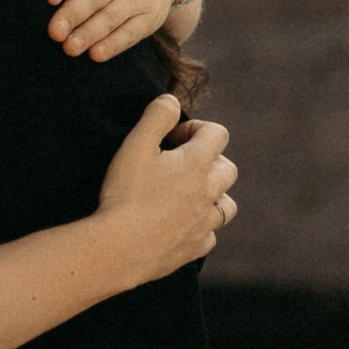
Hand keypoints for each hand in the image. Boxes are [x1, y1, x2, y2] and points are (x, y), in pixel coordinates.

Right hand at [95, 97, 236, 281]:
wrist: (120, 247)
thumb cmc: (125, 193)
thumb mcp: (135, 144)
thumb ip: (157, 115)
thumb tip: (171, 100)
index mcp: (196, 164)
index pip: (218, 133)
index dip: (196, 128)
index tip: (172, 139)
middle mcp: (209, 193)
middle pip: (228, 168)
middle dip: (209, 160)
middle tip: (179, 164)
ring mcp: (204, 223)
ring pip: (228, 204)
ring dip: (213, 194)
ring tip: (188, 194)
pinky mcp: (195, 248)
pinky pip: (210, 235)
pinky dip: (201, 227)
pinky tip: (182, 225)